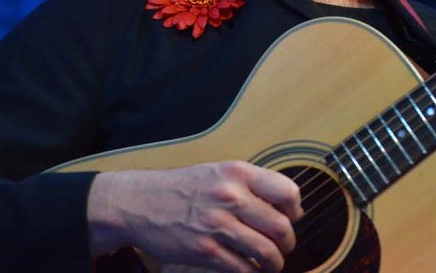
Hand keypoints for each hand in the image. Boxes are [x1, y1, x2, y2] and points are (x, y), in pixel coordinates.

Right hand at [87, 161, 302, 272]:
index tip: (292, 216)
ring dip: (275, 262)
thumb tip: (287, 206)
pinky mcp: (205, 251)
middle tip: (284, 245)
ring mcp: (217, 225)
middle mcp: (230, 197)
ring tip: (272, 263)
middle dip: (288, 242)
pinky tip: (251, 270)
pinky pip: (242, 269)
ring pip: (266, 252)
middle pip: (281, 227)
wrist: (140, 202)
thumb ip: (250, 185)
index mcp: (238, 173)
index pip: (287, 191)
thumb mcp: (218, 172)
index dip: (295, 208)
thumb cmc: (182, 187)